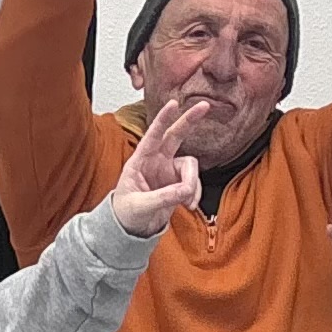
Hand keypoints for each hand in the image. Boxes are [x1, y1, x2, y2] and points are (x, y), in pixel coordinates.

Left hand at [107, 95, 212, 230]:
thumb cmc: (126, 212)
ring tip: (187, 202)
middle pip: (175, 135)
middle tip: (205, 106)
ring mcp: (169, 171)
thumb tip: (185, 191)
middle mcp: (156, 161)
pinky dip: (195, 194)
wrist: (132, 228)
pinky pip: (194, 183)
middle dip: (189, 120)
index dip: (163, 119)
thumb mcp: (139, 206)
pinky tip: (189, 206)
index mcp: (140, 161)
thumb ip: (161, 198)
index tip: (173, 104)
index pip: (152, 136)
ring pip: (190, 166)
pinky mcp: (178, 183)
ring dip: (193, 183)